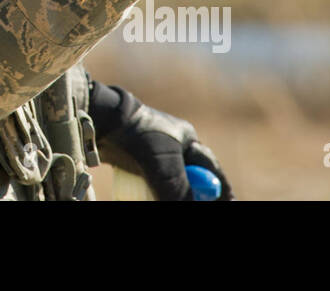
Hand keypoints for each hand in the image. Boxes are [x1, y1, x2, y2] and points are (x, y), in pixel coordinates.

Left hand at [89, 83, 232, 200]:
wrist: (102, 124)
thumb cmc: (139, 139)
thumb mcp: (165, 169)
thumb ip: (181, 191)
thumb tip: (194, 205)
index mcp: (186, 139)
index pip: (210, 168)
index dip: (219, 189)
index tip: (227, 203)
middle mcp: (172, 144)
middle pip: (191, 178)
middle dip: (194, 194)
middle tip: (197, 203)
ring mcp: (153, 151)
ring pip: (170, 182)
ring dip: (170, 194)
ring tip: (159, 195)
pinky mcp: (135, 158)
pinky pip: (151, 182)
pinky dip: (153, 192)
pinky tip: (148, 196)